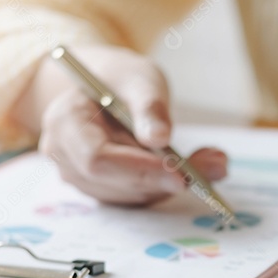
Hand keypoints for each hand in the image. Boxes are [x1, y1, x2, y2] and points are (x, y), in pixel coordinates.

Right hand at [36, 45, 227, 205]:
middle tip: (213, 167)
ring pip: (129, 195)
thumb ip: (149, 107)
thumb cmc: (121, 80)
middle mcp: (65, 156)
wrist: (107, 89)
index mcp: (64, 123)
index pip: (97, 159)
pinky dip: (166, 186)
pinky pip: (136, 197)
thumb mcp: (140, 80)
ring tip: (211, 163)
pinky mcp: (102, 189)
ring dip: (170, 184)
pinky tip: (191, 169)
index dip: (138, 170)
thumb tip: (160, 138)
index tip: (180, 173)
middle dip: (163, 179)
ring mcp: (80, 177)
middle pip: (114, 183)